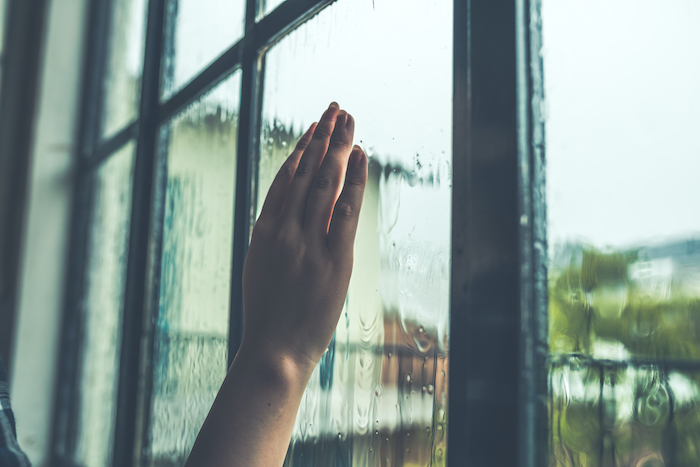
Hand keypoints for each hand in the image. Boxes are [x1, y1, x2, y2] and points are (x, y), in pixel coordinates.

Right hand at [240, 102, 367, 370]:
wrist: (274, 351)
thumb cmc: (268, 314)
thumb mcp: (262, 268)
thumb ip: (274, 236)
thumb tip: (289, 212)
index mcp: (263, 231)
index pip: (284, 178)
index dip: (301, 150)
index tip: (313, 129)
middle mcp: (284, 230)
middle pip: (306, 171)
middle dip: (324, 136)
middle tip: (336, 108)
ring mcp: (308, 242)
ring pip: (324, 182)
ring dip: (339, 146)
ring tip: (349, 119)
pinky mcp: (333, 258)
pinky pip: (344, 209)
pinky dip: (353, 179)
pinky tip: (360, 155)